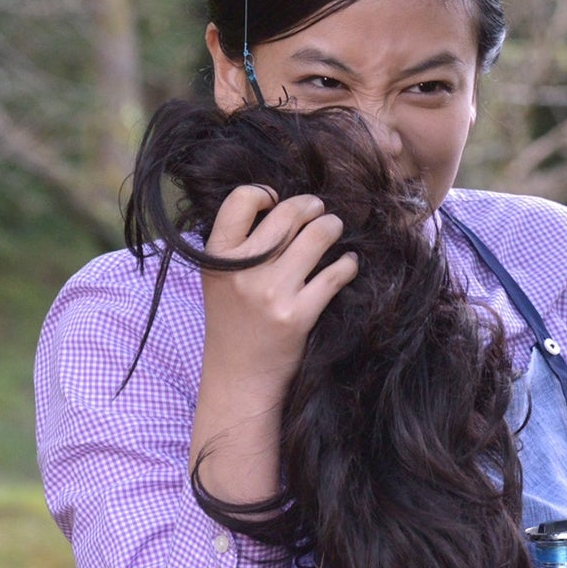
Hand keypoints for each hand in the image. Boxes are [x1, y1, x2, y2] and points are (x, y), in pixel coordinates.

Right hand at [199, 185, 358, 383]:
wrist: (239, 376)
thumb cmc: (233, 320)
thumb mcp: (220, 277)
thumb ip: (240, 243)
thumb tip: (282, 203)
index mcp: (217, 256)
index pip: (241, 200)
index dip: (264, 192)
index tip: (277, 200)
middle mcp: (242, 270)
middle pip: (288, 213)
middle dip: (311, 206)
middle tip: (319, 209)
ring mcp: (271, 292)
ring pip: (318, 235)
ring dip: (333, 226)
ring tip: (335, 228)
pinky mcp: (298, 314)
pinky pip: (336, 274)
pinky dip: (348, 264)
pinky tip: (348, 264)